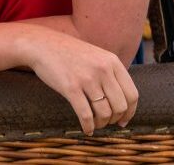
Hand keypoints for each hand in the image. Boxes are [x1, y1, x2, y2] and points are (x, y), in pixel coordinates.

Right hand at [21, 28, 138, 134]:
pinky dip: (88, 127)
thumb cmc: (69, 53)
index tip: (123, 120)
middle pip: (120, 106)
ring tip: (95, 124)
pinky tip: (86, 129)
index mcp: (112, 61)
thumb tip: (124, 103)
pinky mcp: (70, 87)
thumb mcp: (96, 56)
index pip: (132, 94)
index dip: (130, 112)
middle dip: (114, 119)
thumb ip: (110, 73)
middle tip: (106, 122)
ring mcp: (86, 78)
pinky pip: (86, 115)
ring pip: (104, 113)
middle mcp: (102, 69)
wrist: (42, 44)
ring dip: (101, 124)